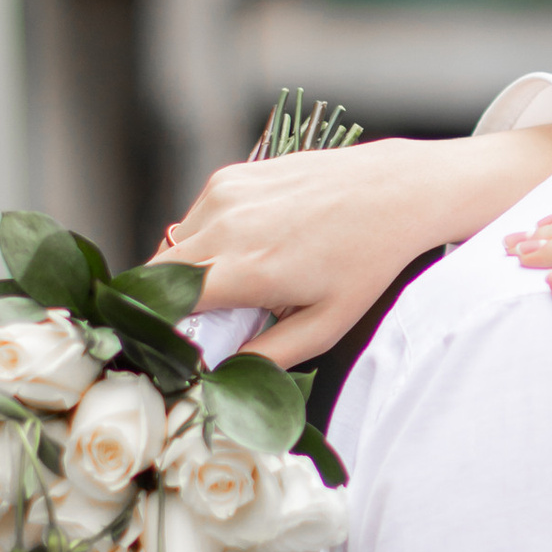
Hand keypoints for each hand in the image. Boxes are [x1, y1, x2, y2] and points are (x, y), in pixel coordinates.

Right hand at [159, 127, 551, 365]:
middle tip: (212, 318)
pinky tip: (253, 243)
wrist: (393, 190)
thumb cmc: (366, 259)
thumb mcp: (326, 325)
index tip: (175, 344)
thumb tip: (225, 375)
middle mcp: (224, 226)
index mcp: (245, 269)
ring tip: (241, 278)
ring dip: (189, 267)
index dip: (161, 326)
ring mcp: (223, 195)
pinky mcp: (229, 176)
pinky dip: (209, 237)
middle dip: (172, 301)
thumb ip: (268, 357)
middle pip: (158, 273)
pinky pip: (196, 217)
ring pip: (173, 244)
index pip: (163, 302)